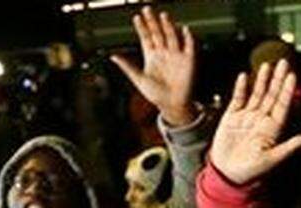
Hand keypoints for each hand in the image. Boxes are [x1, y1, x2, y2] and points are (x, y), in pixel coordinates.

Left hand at [110, 7, 196, 126]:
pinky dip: (187, 38)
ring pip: (171, 37)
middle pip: (158, 33)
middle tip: (147, 9)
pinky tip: (184, 29)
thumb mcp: (138, 80)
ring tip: (163, 16)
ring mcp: (176, 55)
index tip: (136, 17)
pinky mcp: (188, 61)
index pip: (146, 38)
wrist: (172, 105)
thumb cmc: (155, 94)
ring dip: (168, 26)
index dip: (142, 28)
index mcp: (151, 56)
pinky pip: (188, 47)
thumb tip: (113, 56)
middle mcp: (164, 53)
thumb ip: (127, 67)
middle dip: (153, 22)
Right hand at [209, 59, 300, 184]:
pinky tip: (244, 76)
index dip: (287, 91)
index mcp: (272, 129)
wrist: (227, 175)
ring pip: (257, 94)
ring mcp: (247, 117)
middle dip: (278, 79)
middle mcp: (261, 120)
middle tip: (284, 62)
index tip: (293, 77)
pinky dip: (241, 88)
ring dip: (262, 80)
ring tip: (267, 65)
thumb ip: (288, 147)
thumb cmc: (250, 171)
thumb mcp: (271, 159)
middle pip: (272, 95)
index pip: (282, 105)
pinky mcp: (232, 117)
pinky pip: (238, 99)